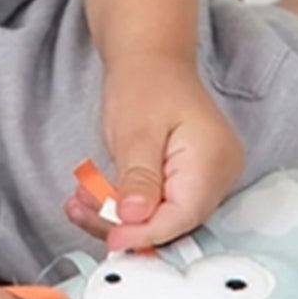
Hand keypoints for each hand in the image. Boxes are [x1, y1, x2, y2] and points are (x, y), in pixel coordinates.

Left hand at [67, 57, 243, 250]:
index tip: (111, 239)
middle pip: (172, 221)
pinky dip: (125, 202)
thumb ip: (138, 178)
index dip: (145, 233)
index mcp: (213, 162)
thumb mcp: (134, 131)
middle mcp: (218, 176)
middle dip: (124, 223)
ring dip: (117, 213)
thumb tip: (135, 219)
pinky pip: (158, 203)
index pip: (182, 217)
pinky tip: (93, 195)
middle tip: (81, 212)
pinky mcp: (189, 180)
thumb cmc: (144, 83)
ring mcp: (206, 179)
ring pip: (161, 216)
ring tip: (79, 201)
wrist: (149, 59)